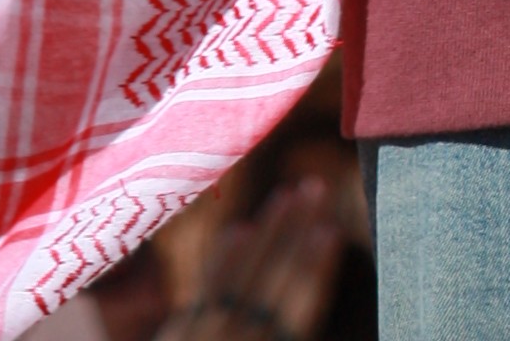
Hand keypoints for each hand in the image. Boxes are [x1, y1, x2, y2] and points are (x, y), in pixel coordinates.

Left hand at [160, 179, 354, 340]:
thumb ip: (284, 330)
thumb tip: (294, 304)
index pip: (298, 306)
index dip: (315, 266)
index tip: (331, 227)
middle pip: (273, 279)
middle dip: (296, 230)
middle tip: (316, 185)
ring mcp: (204, 338)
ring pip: (240, 275)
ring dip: (265, 232)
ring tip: (285, 194)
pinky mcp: (177, 337)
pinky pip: (204, 291)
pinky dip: (222, 259)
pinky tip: (238, 230)